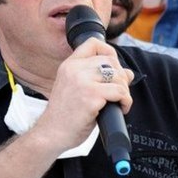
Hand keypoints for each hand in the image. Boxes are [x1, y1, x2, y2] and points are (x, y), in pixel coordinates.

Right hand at [34, 37, 133, 154]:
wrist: (50, 134)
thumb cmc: (64, 115)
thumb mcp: (77, 89)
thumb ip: (98, 78)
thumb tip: (127, 73)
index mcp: (69, 65)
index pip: (93, 43)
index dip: (109, 52)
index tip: (114, 68)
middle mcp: (75, 70)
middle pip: (110, 60)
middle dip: (121, 76)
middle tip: (119, 92)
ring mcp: (83, 82)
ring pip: (118, 75)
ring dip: (124, 90)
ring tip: (119, 102)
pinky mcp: (91, 96)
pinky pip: (120, 92)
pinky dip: (126, 101)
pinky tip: (120, 109)